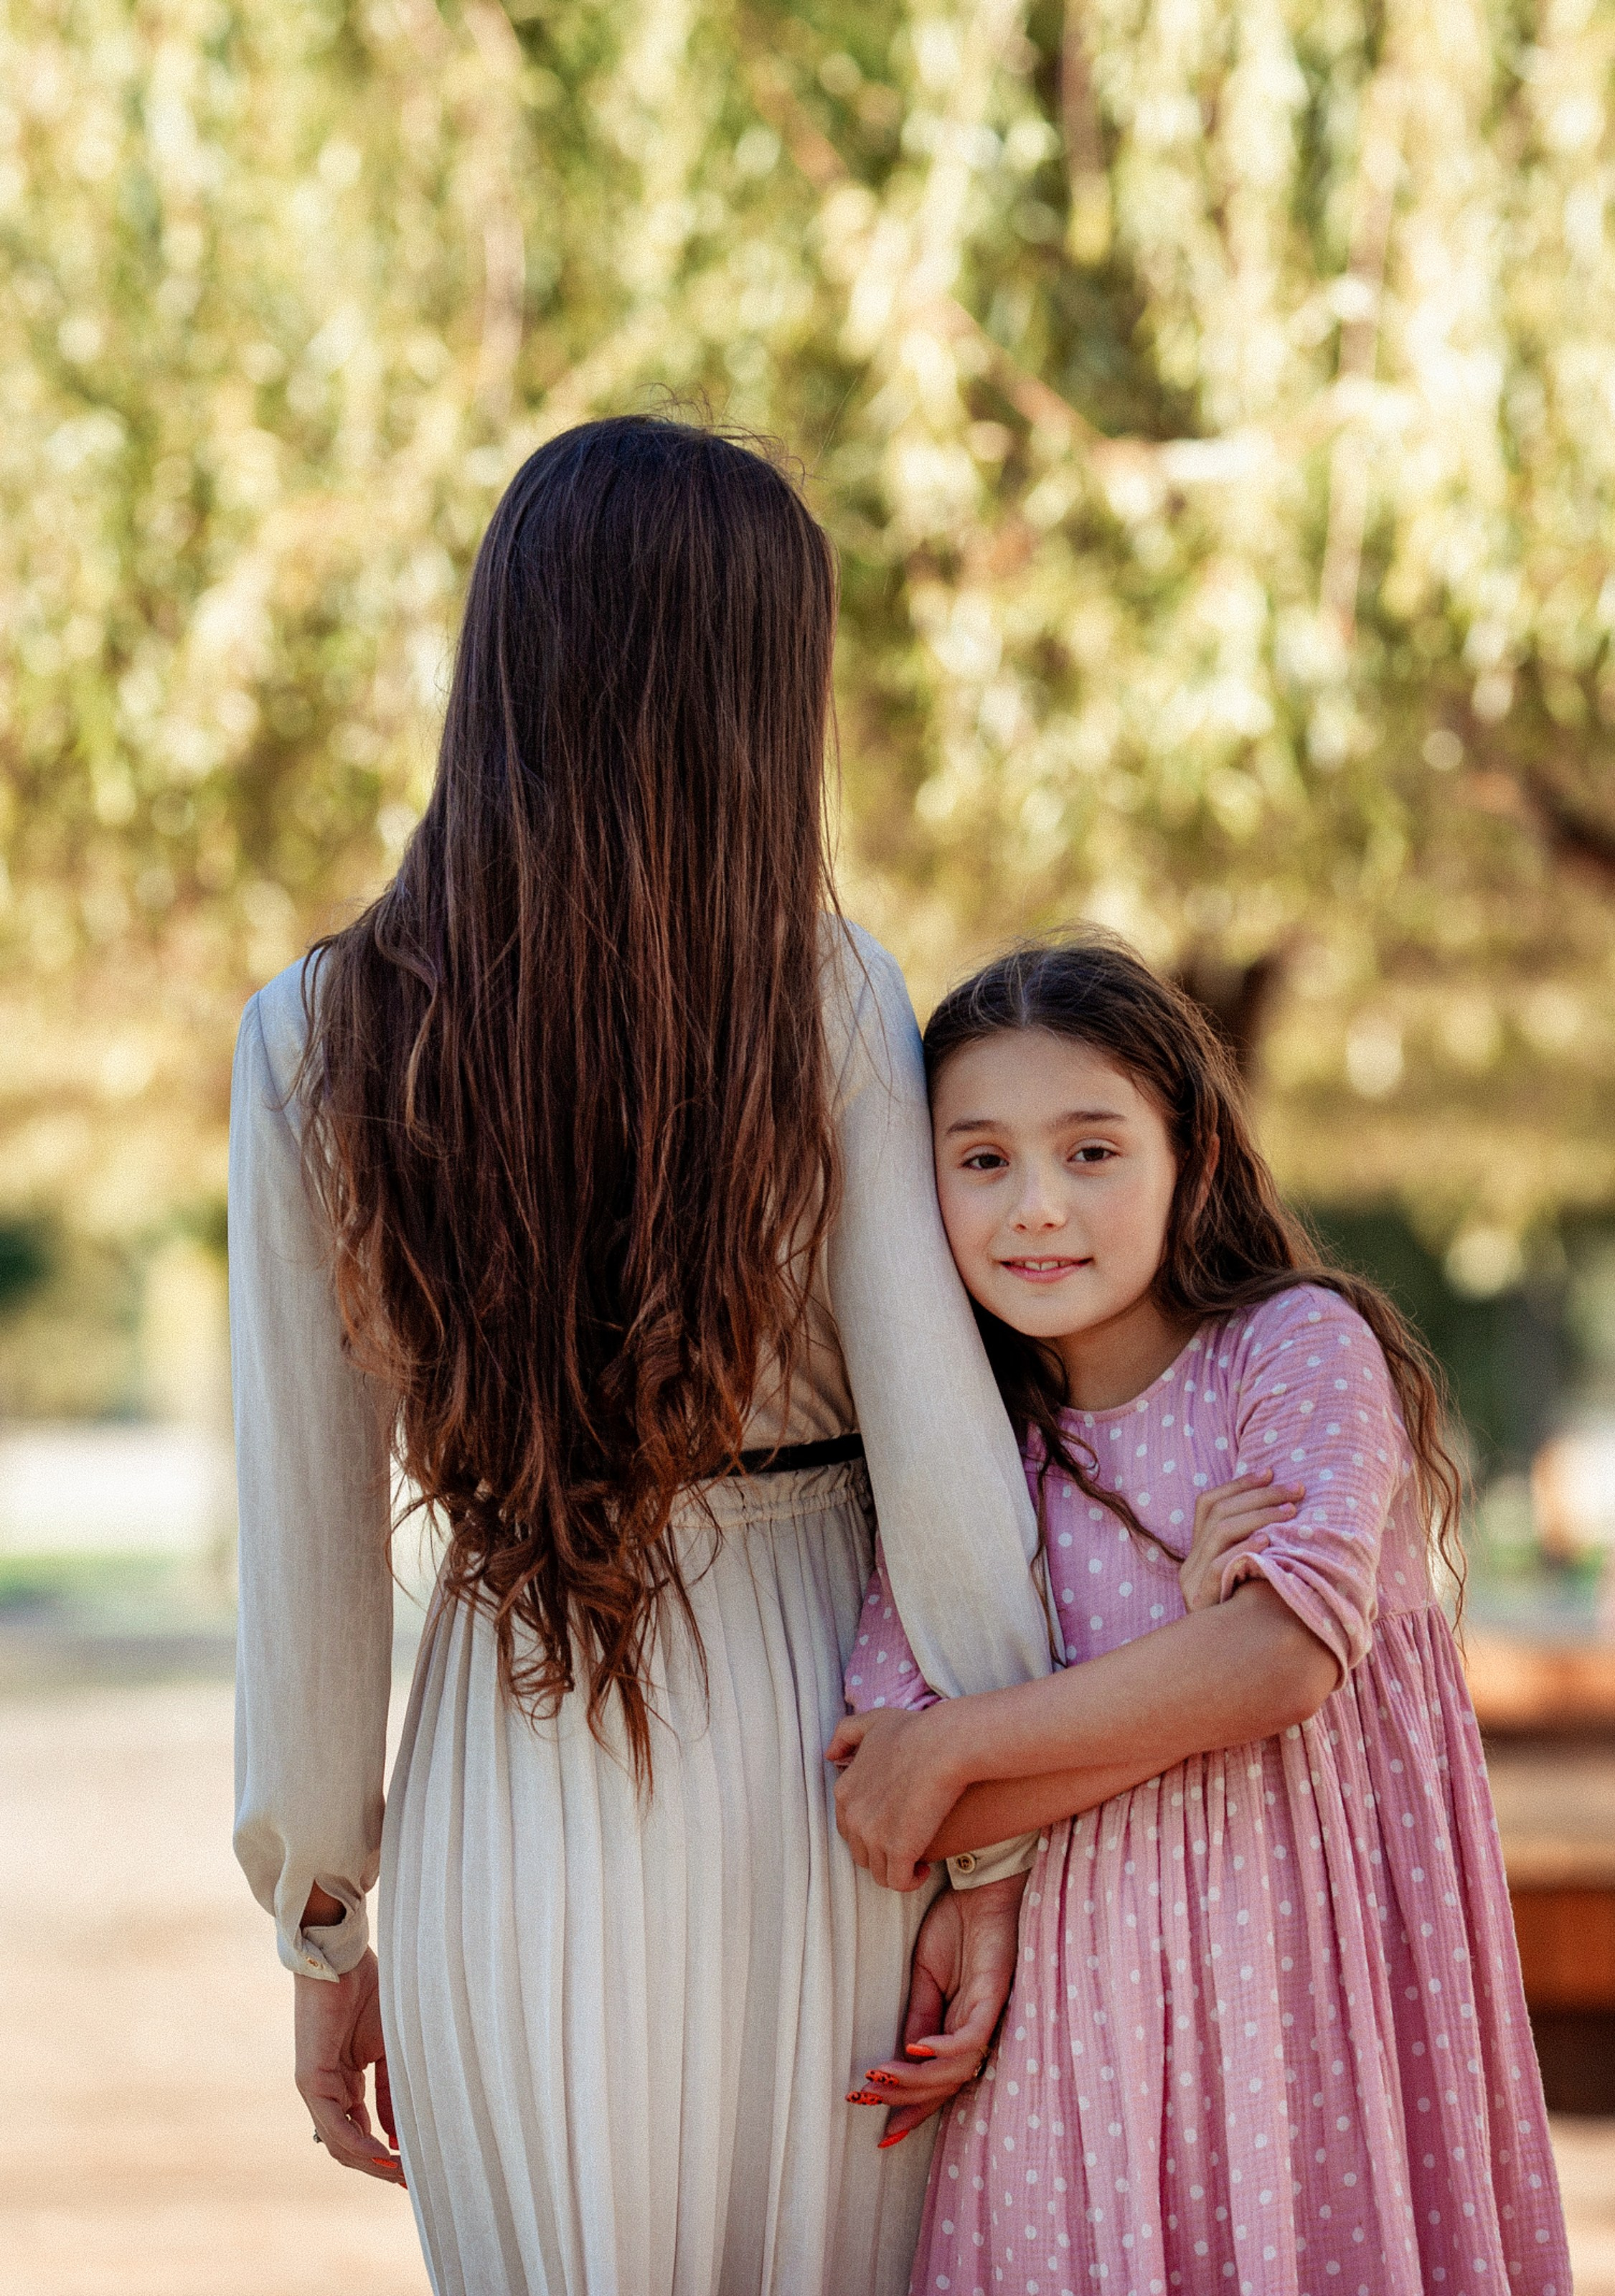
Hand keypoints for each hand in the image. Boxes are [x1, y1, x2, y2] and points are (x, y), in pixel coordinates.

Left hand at [294, 1949, 406, 2186]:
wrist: (342, 1957)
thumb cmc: (369, 1992)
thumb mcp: (389, 2049)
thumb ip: (391, 2091)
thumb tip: (398, 2137)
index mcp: (346, 2083)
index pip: (363, 2133)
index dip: (387, 2156)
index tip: (415, 2169)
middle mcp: (328, 2092)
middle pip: (350, 2147)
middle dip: (381, 2169)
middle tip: (411, 2182)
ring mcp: (317, 2088)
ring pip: (340, 2143)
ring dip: (371, 2164)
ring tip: (401, 2174)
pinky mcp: (311, 2079)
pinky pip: (334, 2124)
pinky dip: (358, 2144)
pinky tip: (383, 2155)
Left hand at [827, 1705, 964, 1890]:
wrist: (943, 1746)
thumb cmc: (914, 1731)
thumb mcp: (872, 1721)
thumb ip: (845, 1733)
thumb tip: (829, 1755)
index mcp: (844, 1791)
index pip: (848, 1825)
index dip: (871, 1828)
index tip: (893, 1823)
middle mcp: (852, 1817)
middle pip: (861, 1850)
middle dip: (881, 1850)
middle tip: (906, 1842)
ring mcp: (873, 1837)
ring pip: (878, 1870)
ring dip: (896, 1867)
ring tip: (916, 1858)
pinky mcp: (898, 1851)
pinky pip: (898, 1882)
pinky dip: (910, 1880)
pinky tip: (924, 1869)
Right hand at [845, 1873, 1027, 2146]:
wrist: (978, 1887)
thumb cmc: (956, 1927)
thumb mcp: (925, 1977)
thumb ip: (918, 2017)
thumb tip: (900, 2061)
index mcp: (958, 2028)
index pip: (937, 2082)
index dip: (912, 2109)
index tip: (882, 2132)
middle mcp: (975, 2031)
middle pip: (944, 2084)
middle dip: (904, 2098)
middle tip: (864, 2098)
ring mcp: (986, 2016)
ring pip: (955, 2070)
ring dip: (916, 2079)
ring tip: (880, 2076)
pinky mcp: (994, 1997)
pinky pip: (970, 2038)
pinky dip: (942, 2049)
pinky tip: (915, 2048)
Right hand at [1178, 1470, 1302, 1611]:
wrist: (1227, 1668)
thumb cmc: (1248, 1621)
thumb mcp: (1249, 1580)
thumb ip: (1255, 1552)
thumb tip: (1289, 1515)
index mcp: (1198, 1553)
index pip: (1209, 1503)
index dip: (1240, 1484)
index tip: (1271, 1470)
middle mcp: (1190, 1564)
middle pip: (1218, 1511)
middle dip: (1260, 1495)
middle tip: (1296, 1490)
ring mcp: (1192, 1581)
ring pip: (1220, 1531)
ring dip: (1259, 1515)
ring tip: (1291, 1511)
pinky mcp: (1200, 1600)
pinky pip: (1220, 1565)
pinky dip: (1245, 1547)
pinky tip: (1269, 1541)